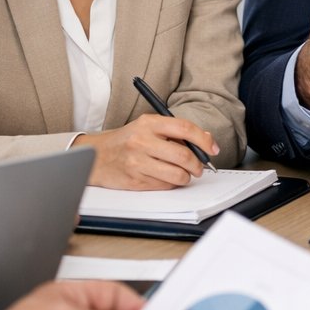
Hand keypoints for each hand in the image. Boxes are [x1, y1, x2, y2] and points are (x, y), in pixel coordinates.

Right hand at [78, 114, 218, 188]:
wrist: (96, 156)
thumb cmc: (127, 140)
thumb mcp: (148, 127)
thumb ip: (175, 131)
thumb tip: (206, 139)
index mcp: (149, 123)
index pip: (184, 129)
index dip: (204, 140)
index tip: (213, 149)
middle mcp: (142, 141)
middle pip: (183, 156)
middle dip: (198, 165)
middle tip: (199, 167)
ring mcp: (137, 162)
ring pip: (177, 175)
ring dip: (186, 177)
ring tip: (183, 174)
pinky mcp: (134, 180)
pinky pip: (164, 185)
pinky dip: (171, 183)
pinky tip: (165, 177)